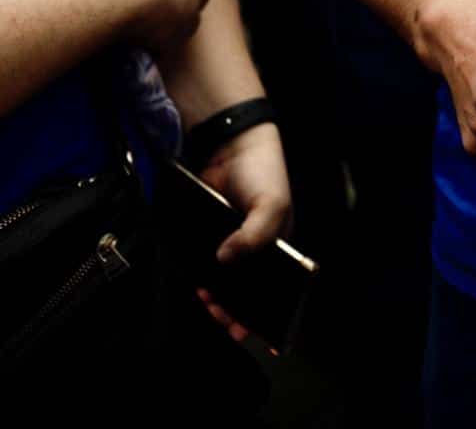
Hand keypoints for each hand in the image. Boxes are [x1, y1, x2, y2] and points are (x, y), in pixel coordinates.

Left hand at [192, 121, 290, 351]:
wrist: (230, 143)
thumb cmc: (263, 172)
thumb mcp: (270, 204)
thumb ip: (255, 235)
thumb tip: (225, 260)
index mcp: (280, 245)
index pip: (278, 286)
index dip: (268, 311)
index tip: (253, 332)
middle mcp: (256, 249)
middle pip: (248, 289)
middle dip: (236, 308)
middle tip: (221, 316)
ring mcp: (231, 244)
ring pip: (224, 281)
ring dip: (217, 296)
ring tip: (207, 301)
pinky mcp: (206, 236)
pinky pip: (202, 263)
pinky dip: (199, 276)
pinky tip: (195, 282)